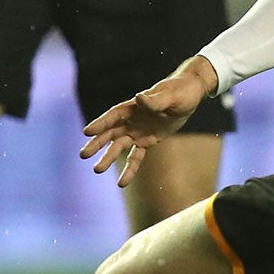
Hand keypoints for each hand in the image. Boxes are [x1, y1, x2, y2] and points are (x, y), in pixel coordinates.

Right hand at [79, 56, 218, 186]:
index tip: (86, 132)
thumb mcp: (170, 96)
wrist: (190, 93)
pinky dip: (130, 169)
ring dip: (108, 157)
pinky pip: (137, 157)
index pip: (114, 115)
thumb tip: (139, 98)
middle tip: (83, 155)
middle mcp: (132, 119)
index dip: (101, 123)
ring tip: (96, 170)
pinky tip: (121, 183)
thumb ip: (155, 100)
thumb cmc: (180, 90)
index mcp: (134, 106)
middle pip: (111, 132)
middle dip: (97, 144)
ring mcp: (139, 131)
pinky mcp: (148, 141)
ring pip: (120, 146)